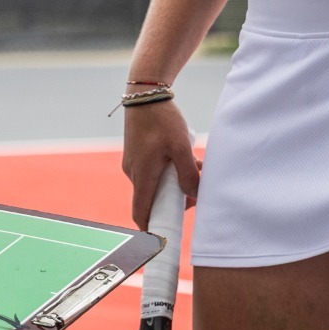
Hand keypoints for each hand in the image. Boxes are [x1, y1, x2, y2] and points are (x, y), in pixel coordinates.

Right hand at [122, 99, 199, 228]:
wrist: (145, 93)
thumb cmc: (162, 119)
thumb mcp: (181, 146)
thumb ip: (188, 174)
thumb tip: (195, 196)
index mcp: (142, 176)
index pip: (141, 213)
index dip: (151, 228)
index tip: (165, 237)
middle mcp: (133, 172)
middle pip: (152, 199)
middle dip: (174, 201)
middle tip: (195, 194)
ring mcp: (132, 162)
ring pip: (154, 183)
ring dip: (173, 183)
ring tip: (195, 168)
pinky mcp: (136, 153)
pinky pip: (152, 171)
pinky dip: (167, 171)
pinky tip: (184, 158)